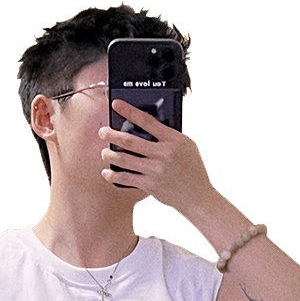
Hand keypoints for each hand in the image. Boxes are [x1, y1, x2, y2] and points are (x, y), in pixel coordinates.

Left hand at [99, 99, 212, 214]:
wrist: (197, 196)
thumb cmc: (192, 170)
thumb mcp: (186, 146)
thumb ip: (169, 136)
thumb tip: (148, 128)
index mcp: (173, 140)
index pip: (147, 121)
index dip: (129, 111)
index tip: (116, 104)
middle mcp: (163, 154)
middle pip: (130, 141)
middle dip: (112, 134)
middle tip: (102, 132)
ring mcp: (155, 170)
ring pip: (125, 159)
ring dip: (110, 154)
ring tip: (104, 152)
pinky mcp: (150, 185)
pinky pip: (127, 178)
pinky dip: (114, 175)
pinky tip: (107, 172)